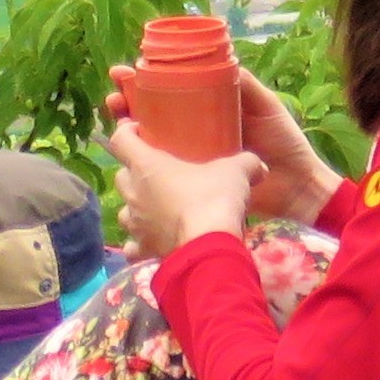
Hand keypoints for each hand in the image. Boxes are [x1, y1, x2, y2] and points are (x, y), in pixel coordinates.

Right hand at [105, 57, 339, 228]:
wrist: (297, 187)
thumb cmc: (284, 143)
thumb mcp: (265, 106)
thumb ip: (245, 85)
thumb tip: (221, 60)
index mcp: (207, 112)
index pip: (166, 92)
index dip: (141, 84)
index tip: (122, 75)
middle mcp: (195, 135)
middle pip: (149, 117)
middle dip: (125, 106)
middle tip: (113, 99)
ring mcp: (192, 161)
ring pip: (149, 146)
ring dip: (127, 135)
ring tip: (115, 125)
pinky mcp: (195, 185)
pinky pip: (164, 177)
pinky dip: (142, 173)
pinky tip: (128, 165)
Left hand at [108, 114, 262, 258]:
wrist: (209, 247)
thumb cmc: (214, 198)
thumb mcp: (235, 172)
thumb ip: (246, 163)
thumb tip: (259, 166)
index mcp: (146, 165)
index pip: (120, 139)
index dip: (126, 132)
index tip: (138, 131)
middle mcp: (133, 193)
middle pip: (120, 175)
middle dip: (133, 172)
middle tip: (156, 172)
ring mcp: (135, 223)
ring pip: (124, 211)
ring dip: (136, 207)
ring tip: (155, 208)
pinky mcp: (143, 248)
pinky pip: (133, 245)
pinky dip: (139, 243)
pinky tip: (152, 242)